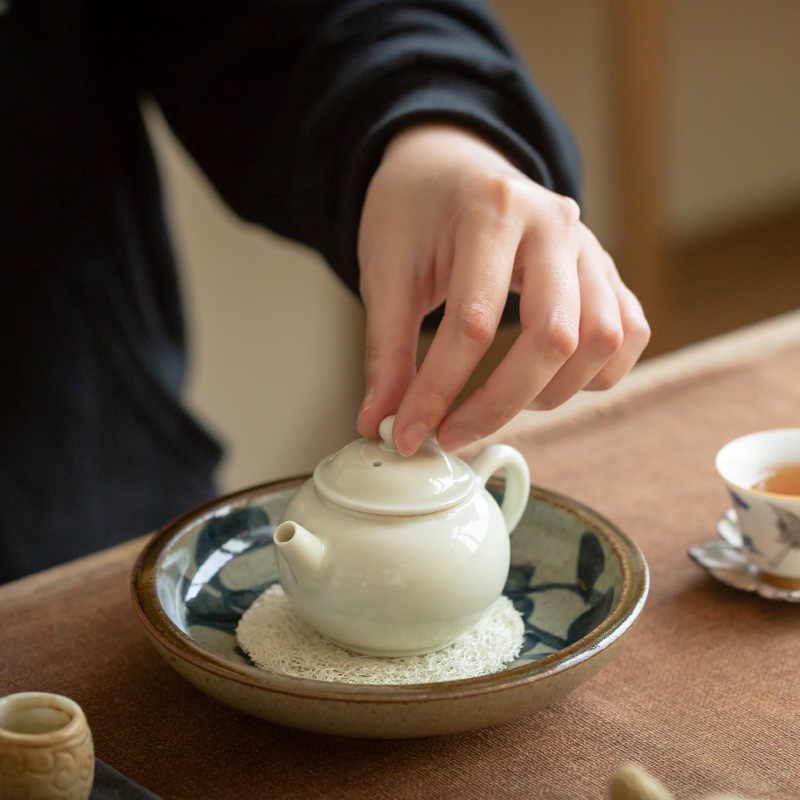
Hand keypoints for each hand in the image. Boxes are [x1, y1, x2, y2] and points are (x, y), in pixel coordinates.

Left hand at [355, 124, 649, 454]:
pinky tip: (547, 382)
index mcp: (492, 211)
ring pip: (601, 340)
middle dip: (500, 404)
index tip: (410, 434)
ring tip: (502, 403)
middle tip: (453, 434)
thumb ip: (386, 350)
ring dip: (552, 392)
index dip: (438, 392)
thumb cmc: (415, 214)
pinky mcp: (606, 270)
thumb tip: (380, 424)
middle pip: (552, 337)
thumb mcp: (385, 272)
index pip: (474, 323)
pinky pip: (628, 334)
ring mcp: (589, 245)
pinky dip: (595, 374)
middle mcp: (554, 224)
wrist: (449, 166)